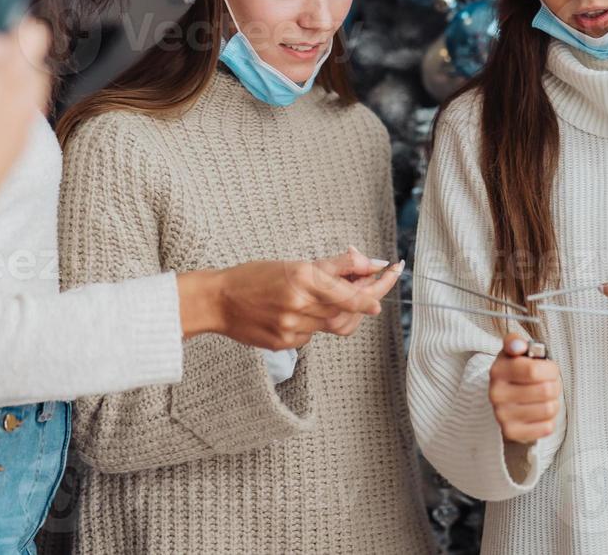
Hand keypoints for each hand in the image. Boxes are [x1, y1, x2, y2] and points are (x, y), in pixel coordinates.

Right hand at [179, 252, 390, 349]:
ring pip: (332, 324)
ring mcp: (292, 328)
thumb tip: (369, 265)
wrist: (218, 301)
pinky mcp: (285, 343)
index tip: (389, 282)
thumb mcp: (293, 263)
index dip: (373, 293)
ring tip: (330, 298)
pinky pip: (313, 336)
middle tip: (375, 286)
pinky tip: (298, 313)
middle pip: (346, 310)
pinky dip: (314, 324)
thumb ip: (334, 267)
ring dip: (339, 312)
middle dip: (364, 299)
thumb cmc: (254, 277)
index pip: (349, 293)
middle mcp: (299, 304)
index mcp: (301, 278)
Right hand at [489, 333, 560, 443]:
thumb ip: (516, 342)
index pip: (534, 371)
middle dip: (554, 385)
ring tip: (544, 397)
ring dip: (553, 402)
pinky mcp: (511, 433)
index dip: (550, 369)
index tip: (549, 368)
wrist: (505, 397)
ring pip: (549, 409)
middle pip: (546, 391)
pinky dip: (549, 420)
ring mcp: (502, 415)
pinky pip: (546, 428)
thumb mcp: (514, 351)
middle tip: (548, 383)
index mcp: (498, 370)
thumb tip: (518, 346)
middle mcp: (496, 394)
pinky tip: (539, 412)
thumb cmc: (516, 370)